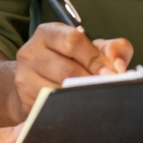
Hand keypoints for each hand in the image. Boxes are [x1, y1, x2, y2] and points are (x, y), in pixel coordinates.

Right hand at [13, 23, 133, 113]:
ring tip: (95, 99)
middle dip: (90, 81)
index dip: (95, 59)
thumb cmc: (70, 59)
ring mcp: (24, 78)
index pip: (72, 42)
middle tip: (107, 89)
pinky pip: (49, 107)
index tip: (112, 73)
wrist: (37, 78)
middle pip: (65, 69)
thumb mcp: (92, 48)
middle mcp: (30, 53)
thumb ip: (112, 49)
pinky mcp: (24, 100)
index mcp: (48, 33)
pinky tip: (79, 108)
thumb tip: (118, 65)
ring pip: (57, 91)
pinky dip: (68, 109)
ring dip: (79, 97)